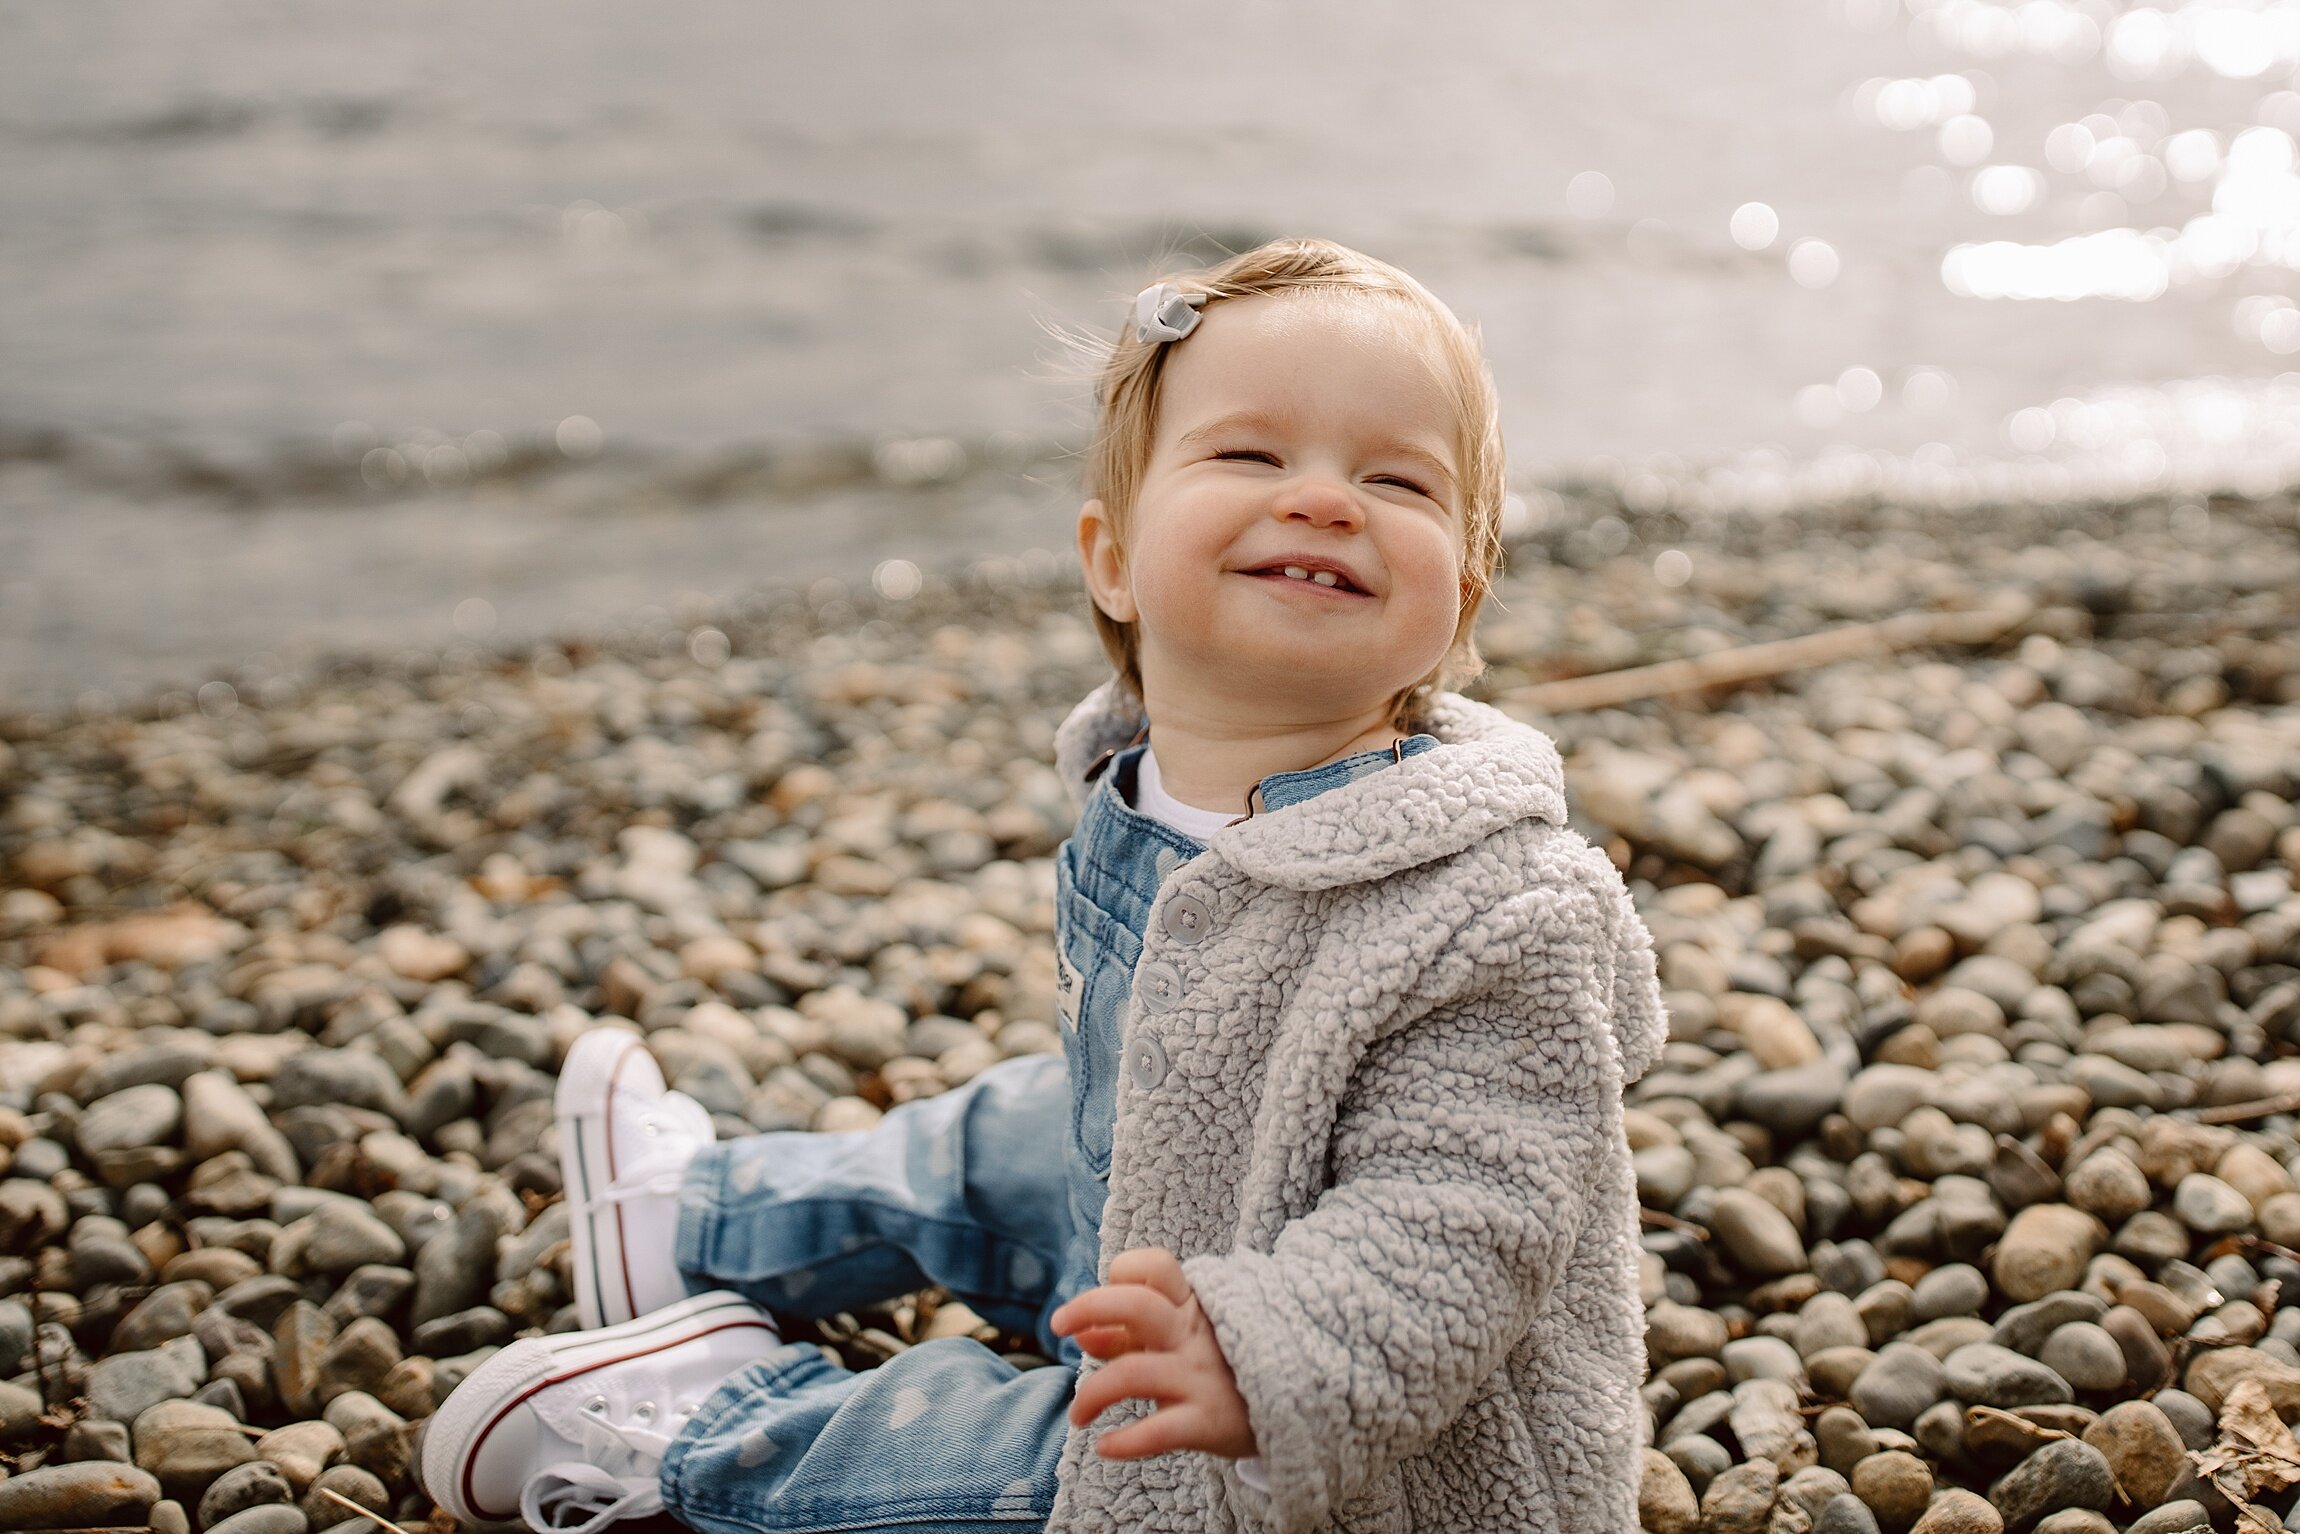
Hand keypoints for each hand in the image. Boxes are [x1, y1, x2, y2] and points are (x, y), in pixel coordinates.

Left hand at [1049, 1247, 1258, 1461]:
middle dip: (1087, 1307)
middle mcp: (1194, 1336)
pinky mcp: (1208, 1421)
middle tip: (1056, 1325)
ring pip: (1132, 1373)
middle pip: (1136, 1304)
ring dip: (1090, 1393)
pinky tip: (1105, 1447)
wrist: (1299, 1403)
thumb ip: (1130, 1336)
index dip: (1121, 1273)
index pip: (1155, 1267)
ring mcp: (1201, 1377)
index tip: (1104, 1297)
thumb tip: (1080, 1334)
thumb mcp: (1183, 1339)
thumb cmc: (1226, 1366)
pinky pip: (1158, 1431)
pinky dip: (1124, 1442)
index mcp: (1194, 1307)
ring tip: (1078, 1415)